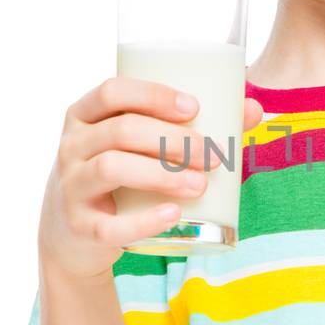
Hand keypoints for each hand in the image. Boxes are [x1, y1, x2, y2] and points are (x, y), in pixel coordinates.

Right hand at [38, 77, 265, 281]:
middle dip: (173, 140)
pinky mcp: (78, 227)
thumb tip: (254, 109)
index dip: (153, 95)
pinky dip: (144, 222)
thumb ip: (190, 126)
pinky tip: (173, 215)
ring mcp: (71, 186)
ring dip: (163, 174)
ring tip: (201, 185)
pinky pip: (108, 226)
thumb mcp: (139, 147)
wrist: (74, 233)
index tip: (194, 108)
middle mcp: (71, 146)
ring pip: (112, 169)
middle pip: (121, 131)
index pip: (112, 91)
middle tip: (212, 156)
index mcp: (85, 115)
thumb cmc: (120, 175)